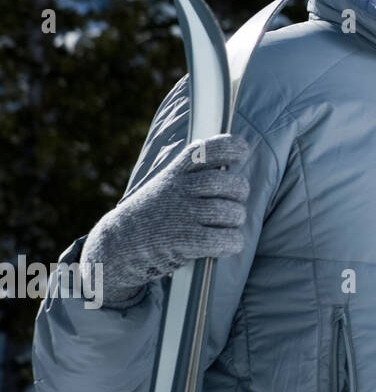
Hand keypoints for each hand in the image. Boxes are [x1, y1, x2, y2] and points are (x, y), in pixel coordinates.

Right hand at [80, 134, 250, 303]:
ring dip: (236, 220)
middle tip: (233, 202)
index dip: (232, 148)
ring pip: (231, 212)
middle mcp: (179, 188)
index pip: (210, 149)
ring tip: (227, 225)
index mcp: (177, 171)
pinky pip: (224, 239)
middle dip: (239, 193)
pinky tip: (228, 244)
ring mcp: (181, 213)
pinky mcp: (183, 239)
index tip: (241, 154)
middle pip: (229, 183)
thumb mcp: (166, 183)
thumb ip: (192, 172)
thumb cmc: (154, 212)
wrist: (118, 244)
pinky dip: (232, 242)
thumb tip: (230, 166)